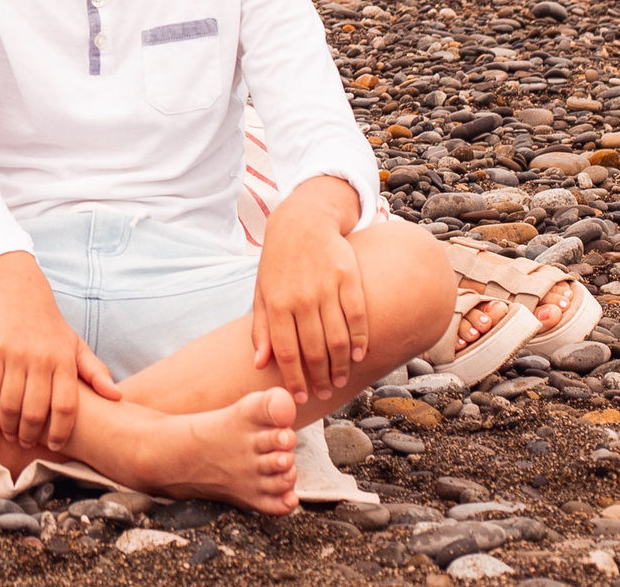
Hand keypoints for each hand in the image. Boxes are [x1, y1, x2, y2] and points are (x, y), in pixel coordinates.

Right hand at [0, 253, 120, 452]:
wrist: (17, 289)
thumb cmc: (49, 326)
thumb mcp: (75, 345)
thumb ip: (95, 372)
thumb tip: (117, 398)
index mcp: (64, 360)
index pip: (65, 406)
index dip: (60, 432)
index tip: (55, 446)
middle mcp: (40, 358)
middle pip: (35, 411)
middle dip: (30, 435)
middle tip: (26, 443)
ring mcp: (14, 353)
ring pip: (10, 404)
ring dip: (9, 426)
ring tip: (10, 434)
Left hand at [252, 193, 370, 403]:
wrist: (302, 222)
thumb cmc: (279, 263)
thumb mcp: (262, 292)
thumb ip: (261, 328)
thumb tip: (259, 364)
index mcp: (277, 303)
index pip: (286, 351)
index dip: (294, 378)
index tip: (300, 397)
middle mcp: (302, 297)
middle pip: (314, 349)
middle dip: (319, 377)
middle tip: (324, 392)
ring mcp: (327, 287)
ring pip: (338, 338)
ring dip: (340, 365)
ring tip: (339, 380)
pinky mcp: (349, 278)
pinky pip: (357, 316)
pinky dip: (360, 340)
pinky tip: (358, 356)